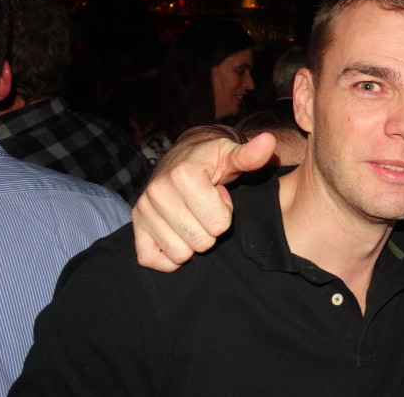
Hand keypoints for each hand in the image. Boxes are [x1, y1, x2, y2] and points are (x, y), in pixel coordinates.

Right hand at [133, 132, 275, 271]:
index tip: (218, 195)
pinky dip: (169, 256)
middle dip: (210, 229)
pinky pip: (151, 259)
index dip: (225, 212)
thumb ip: (250, 155)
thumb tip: (267, 142)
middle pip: (201, 242)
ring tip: (193, 216)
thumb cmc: (212, 161)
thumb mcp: (232, 155)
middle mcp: (157, 192)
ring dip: (192, 241)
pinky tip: (179, 235)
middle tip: (206, 207)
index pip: (219, 224)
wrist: (183, 158)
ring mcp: (143, 211)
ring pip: (179, 254)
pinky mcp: (136, 226)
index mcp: (182, 175)